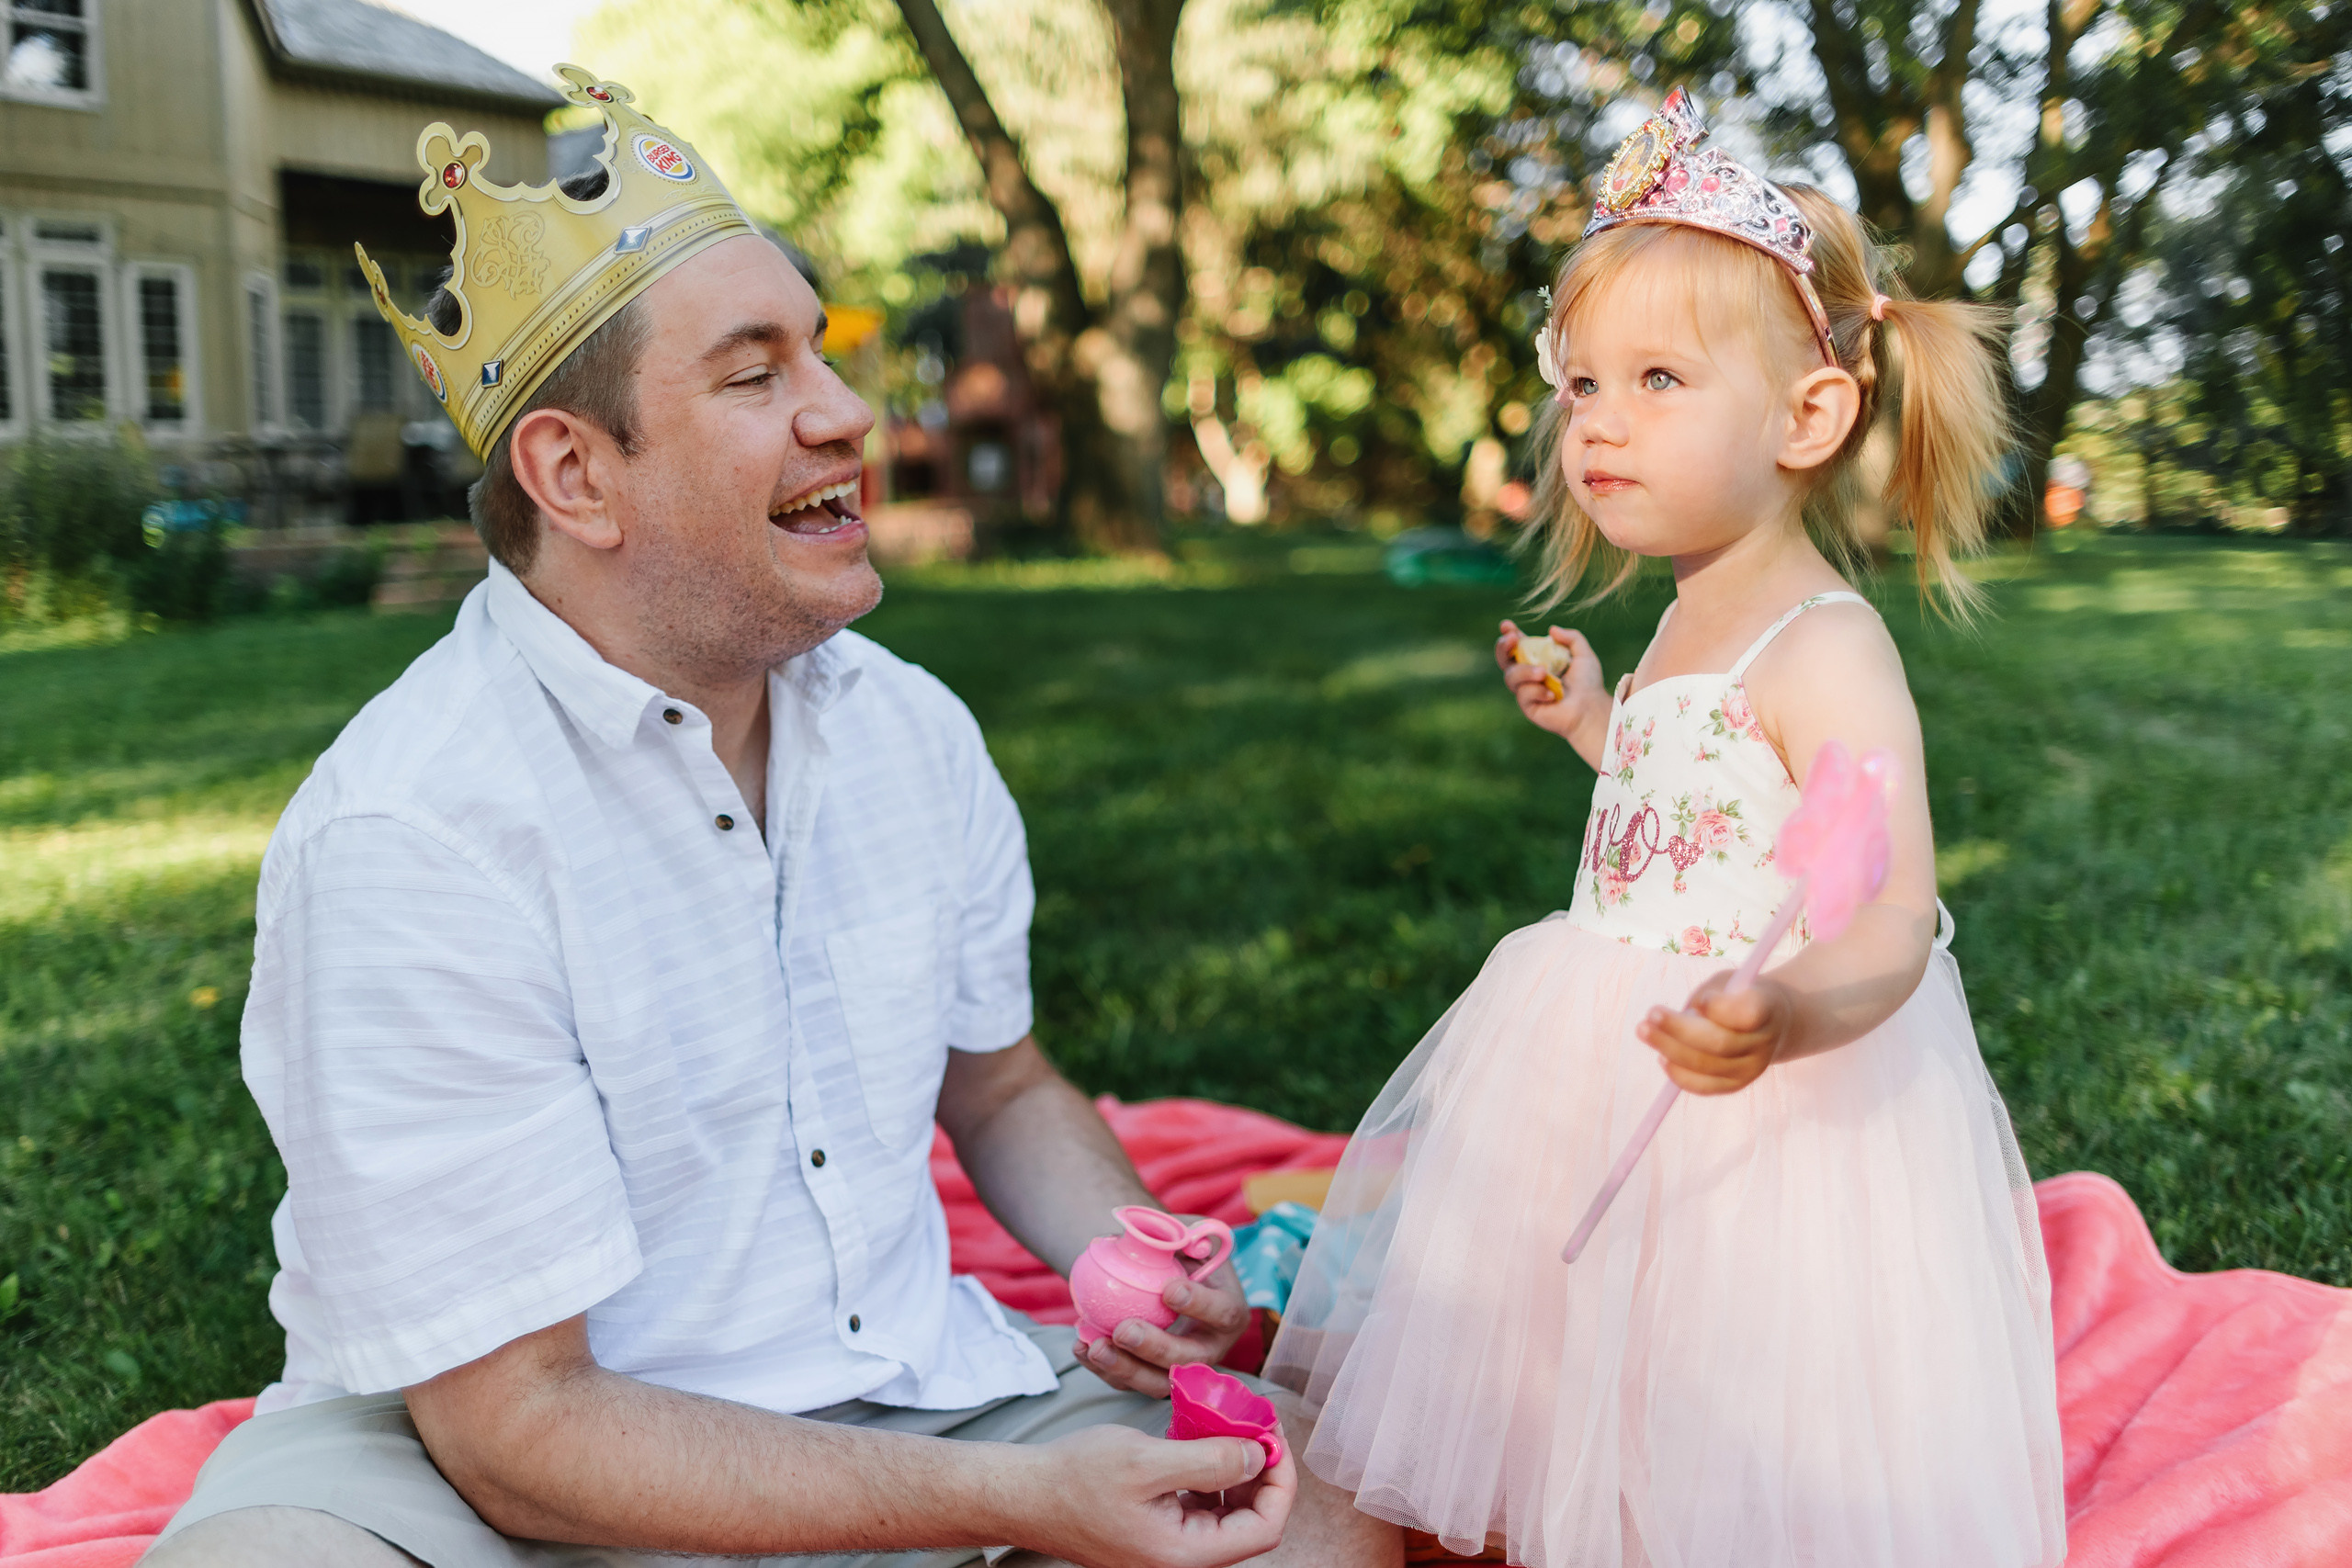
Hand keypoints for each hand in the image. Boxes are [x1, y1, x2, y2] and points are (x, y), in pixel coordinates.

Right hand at [1018, 1422, 1293, 1567]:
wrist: (1023, 1493)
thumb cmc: (1075, 1478)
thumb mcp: (1147, 1459)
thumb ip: (1209, 1461)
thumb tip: (1261, 1456)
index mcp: (1184, 1555)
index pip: (1264, 1527)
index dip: (1280, 1481)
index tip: (1274, 1436)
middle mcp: (1180, 1561)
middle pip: (1249, 1521)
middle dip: (1260, 1470)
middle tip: (1256, 1423)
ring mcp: (1167, 1550)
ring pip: (1225, 1513)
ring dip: (1234, 1470)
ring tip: (1231, 1427)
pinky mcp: (1154, 1533)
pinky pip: (1198, 1508)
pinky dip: (1207, 1475)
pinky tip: (1199, 1442)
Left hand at [1078, 1251, 1249, 1398]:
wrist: (1166, 1278)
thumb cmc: (1182, 1254)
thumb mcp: (1189, 1236)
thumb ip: (1181, 1233)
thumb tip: (1166, 1239)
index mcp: (1228, 1311)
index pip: (1223, 1313)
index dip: (1199, 1304)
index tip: (1168, 1290)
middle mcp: (1210, 1347)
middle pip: (1189, 1359)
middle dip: (1155, 1348)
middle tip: (1124, 1329)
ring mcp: (1181, 1369)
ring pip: (1158, 1383)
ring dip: (1125, 1368)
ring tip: (1095, 1346)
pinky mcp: (1151, 1377)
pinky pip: (1128, 1382)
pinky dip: (1102, 1368)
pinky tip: (1081, 1346)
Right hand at [1495, 619, 1607, 755]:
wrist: (1591, 709)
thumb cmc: (1588, 684)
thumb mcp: (1583, 654)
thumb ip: (1572, 638)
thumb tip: (1551, 630)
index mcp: (1538, 659)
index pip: (1518, 645)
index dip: (1509, 634)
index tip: (1507, 625)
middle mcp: (1528, 674)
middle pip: (1503, 659)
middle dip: (1503, 647)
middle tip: (1513, 640)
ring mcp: (1526, 690)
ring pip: (1511, 676)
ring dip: (1525, 671)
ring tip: (1543, 673)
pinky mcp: (1527, 706)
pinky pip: (1523, 694)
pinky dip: (1537, 691)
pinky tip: (1553, 696)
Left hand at [1635, 972, 1794, 1094]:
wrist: (1772, 1022)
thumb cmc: (1738, 994)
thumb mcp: (1727, 983)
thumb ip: (1706, 998)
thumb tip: (1672, 1022)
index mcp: (1767, 1008)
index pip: (1748, 1014)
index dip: (1721, 1008)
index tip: (1702, 999)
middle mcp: (1764, 1042)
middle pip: (1720, 1043)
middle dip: (1678, 1029)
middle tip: (1650, 1015)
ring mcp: (1752, 1068)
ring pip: (1707, 1066)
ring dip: (1669, 1048)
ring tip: (1644, 1030)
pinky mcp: (1737, 1084)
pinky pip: (1704, 1086)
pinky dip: (1679, 1074)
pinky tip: (1662, 1058)